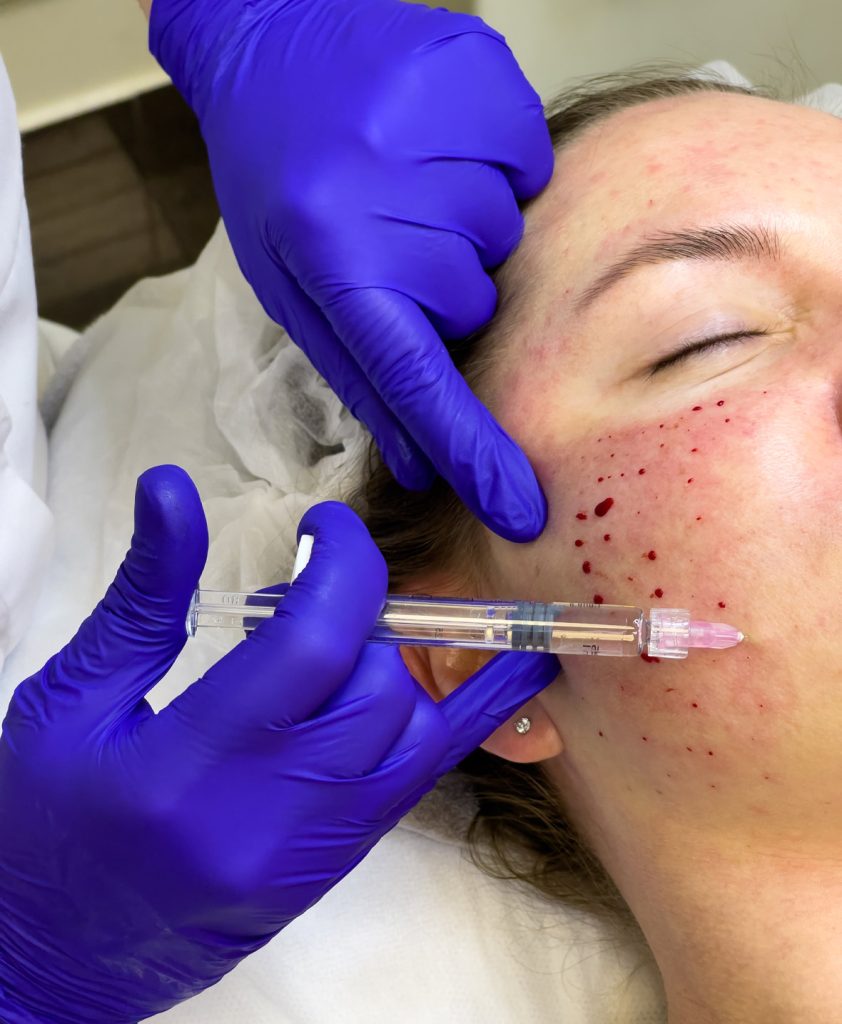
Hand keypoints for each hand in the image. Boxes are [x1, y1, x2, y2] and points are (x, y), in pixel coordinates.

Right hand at [0, 465, 557, 1021]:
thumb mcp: (72, 699)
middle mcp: (265, 819)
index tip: (327, 530)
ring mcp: (310, 852)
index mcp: (186, 769)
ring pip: (408, 731)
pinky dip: (468, 714)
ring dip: (398, 658)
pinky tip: (517, 665)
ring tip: (349, 629)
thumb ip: (141, 596)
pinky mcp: (332, 864)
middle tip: (323, 579)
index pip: (309, 649)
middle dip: (367, 608)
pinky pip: (422, 780)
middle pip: (374, 686)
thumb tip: (174, 491)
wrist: (54, 958)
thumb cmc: (42, 824)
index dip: (341, 568)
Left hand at [149, 0, 552, 541]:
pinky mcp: (477, 70)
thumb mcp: (293, 286)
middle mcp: (381, 192)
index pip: (414, 378)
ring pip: (504, 235)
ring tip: (410, 183)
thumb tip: (420, 465)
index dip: (470, 449)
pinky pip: (530, 161)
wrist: (273, 42)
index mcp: (328, 256)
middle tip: (395, 239)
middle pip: (473, 303)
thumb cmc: (277, 177)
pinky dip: (497, 167)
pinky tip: (442, 146)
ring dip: (465, 227)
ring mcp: (434, 121)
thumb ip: (360, 372)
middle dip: (444, 291)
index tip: (519, 506)